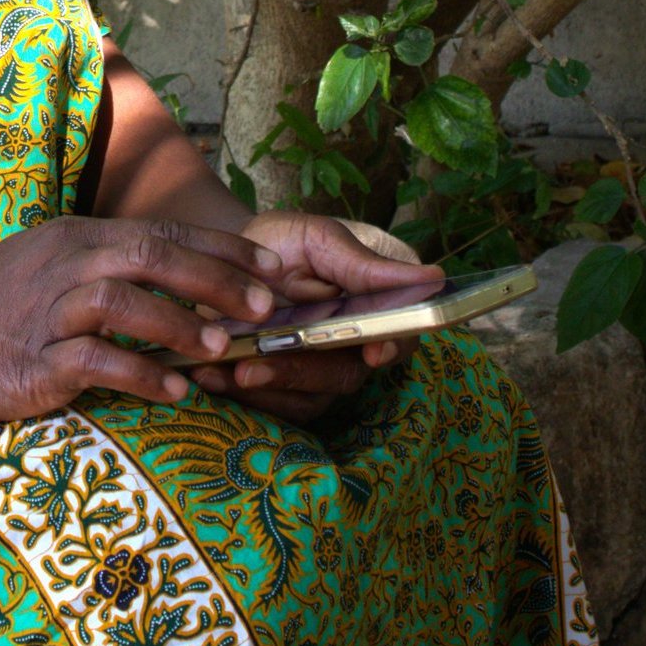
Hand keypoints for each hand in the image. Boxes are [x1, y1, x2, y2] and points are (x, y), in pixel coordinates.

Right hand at [0, 216, 284, 423]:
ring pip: (123, 301)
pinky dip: (139, 374)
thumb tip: (184, 282)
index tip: (273, 269)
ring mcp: (45, 309)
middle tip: (265, 308)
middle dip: (216, 279)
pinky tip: (173, 391)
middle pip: (151, 255)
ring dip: (179, 323)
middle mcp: (64, 262)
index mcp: (76, 236)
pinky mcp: (30, 360)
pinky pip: (93, 360)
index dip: (222, 250)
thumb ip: (110, 268)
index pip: (162, 231)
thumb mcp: (52, 267)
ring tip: (222, 349)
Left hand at [187, 213, 441, 425]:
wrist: (231, 261)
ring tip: (232, 372)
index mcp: (378, 302)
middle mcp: (358, 345)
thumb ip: (364, 263)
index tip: (373, 349)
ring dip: (271, 387)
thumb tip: (432, 276)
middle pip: (349, 372)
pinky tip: (213, 378)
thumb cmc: (284, 243)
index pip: (404, 332)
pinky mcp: (290, 391)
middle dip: (304, 371)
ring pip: (312, 396)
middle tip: (260, 365)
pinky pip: (278, 407)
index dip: (394, 345)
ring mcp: (324, 371)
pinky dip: (246, 396)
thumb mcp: (318, 238)